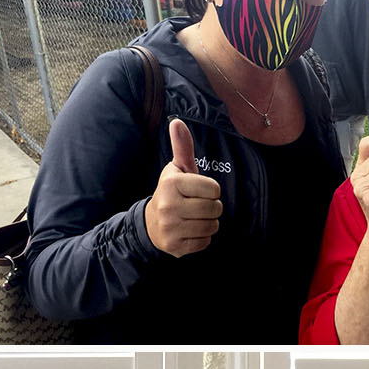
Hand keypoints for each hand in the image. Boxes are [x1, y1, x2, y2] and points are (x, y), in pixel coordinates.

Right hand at [145, 118, 222, 255]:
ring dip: (208, 223)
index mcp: (171, 184)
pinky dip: (202, 238)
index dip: (210, 190)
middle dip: (211, 207)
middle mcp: (168, 206)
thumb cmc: (173, 193)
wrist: (152, 224)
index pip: (214, 189)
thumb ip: (182, 147)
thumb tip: (177, 121)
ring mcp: (170, 228)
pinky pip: (206, 242)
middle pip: (216, 208)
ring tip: (192, 218)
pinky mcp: (175, 247)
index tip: (196, 191)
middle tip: (195, 206)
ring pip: (213, 226)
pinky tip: (189, 230)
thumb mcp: (177, 169)